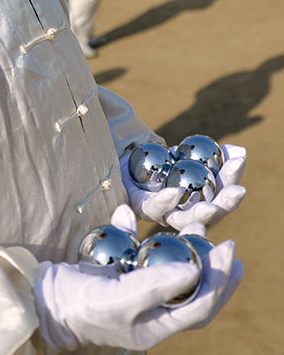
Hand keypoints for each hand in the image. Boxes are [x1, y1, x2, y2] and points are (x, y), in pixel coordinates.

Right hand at [33, 204, 241, 351]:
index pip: (200, 306)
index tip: (230, 249)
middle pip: (192, 293)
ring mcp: (133, 295)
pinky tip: (131, 213)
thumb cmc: (79, 305)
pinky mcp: (116, 277)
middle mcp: (149, 314)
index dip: (220, 281)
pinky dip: (139, 236)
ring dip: (184, 251)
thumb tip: (193, 269)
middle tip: (227, 244)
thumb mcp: (120, 298)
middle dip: (213, 270)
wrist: (42, 300)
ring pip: (169, 274)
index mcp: (154, 326)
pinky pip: (136, 256)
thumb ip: (155, 285)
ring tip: (195, 228)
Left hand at [120, 144, 246, 229]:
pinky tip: (174, 192)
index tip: (241, 161)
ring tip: (210, 208)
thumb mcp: (190, 153)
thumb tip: (240, 151)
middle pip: (209, 215)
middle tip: (239, 191)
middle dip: (226, 204)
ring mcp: (163, 213)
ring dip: (200, 214)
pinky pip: (153, 208)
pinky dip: (165, 201)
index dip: (233, 178)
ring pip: (182, 219)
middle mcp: (184, 213)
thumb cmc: (163, 161)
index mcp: (201, 201)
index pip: (223, 194)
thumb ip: (213, 154)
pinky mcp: (141, 206)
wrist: (127, 159)